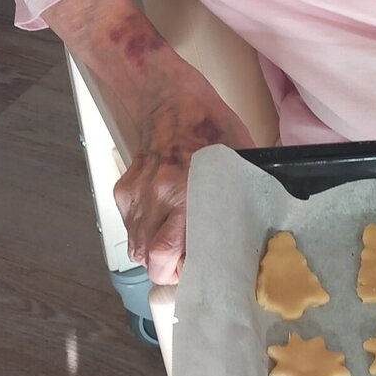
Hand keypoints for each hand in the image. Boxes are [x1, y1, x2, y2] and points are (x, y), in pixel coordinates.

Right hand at [114, 89, 253, 284]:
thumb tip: (252, 229)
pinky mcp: (123, 190)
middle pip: (148, 258)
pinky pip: (128, 227)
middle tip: (185, 266)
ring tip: (175, 243)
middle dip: (165, 270)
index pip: (167, 252)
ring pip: (136, 247)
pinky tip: (161, 221)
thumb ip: (237, 197)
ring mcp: (135, 194)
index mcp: (184, 191)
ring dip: (153, 254)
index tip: (196, 276)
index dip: (178, 274)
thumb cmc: (211, 127)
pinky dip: (142, 233)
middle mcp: (155, 197)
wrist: (171, 99)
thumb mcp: (239, 161)